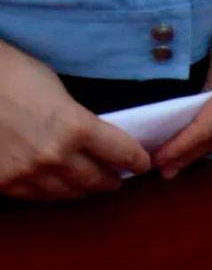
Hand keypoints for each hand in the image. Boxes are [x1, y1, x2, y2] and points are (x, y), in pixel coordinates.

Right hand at [0, 42, 150, 200]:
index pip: (125, 155)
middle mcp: (58, 157)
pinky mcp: (8, 184)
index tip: (141, 162)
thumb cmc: (5, 72)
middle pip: (102, 182)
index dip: (137, 160)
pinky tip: (57, 183)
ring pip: (74, 194)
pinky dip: (54, 191)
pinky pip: (42, 197)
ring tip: (88, 182)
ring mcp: (31, 174)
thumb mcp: (52, 87)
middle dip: (112, 179)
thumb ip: (78, 118)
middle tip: (116, 177)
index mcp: (76, 127)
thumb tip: (96, 138)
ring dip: (84, 188)